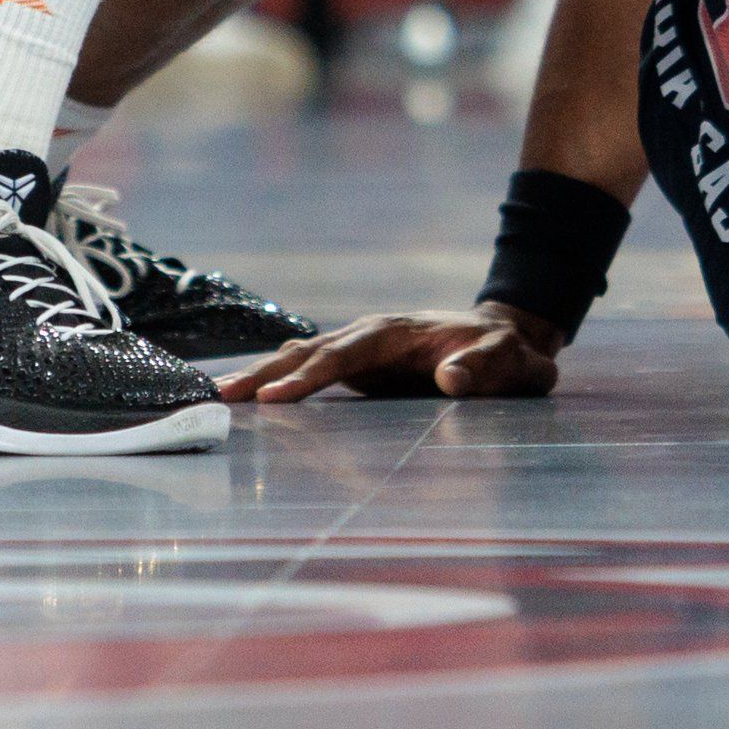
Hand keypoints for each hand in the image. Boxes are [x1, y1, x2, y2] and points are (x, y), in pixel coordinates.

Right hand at [229, 303, 566, 401]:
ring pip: (302, 359)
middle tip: (224, 397)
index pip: (349, 351)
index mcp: (399, 332)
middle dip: (268, 374)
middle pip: (311, 352)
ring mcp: (359, 351)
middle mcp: (370, 335)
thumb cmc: (505, 353)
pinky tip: (245, 397)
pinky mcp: (355, 368)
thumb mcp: (509, 360)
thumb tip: (451, 379)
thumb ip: (485, 367)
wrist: (500, 339)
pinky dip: (275, 381)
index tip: (279, 397)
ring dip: (262, 377)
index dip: (314, 373)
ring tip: (219, 396)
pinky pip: (308, 372)